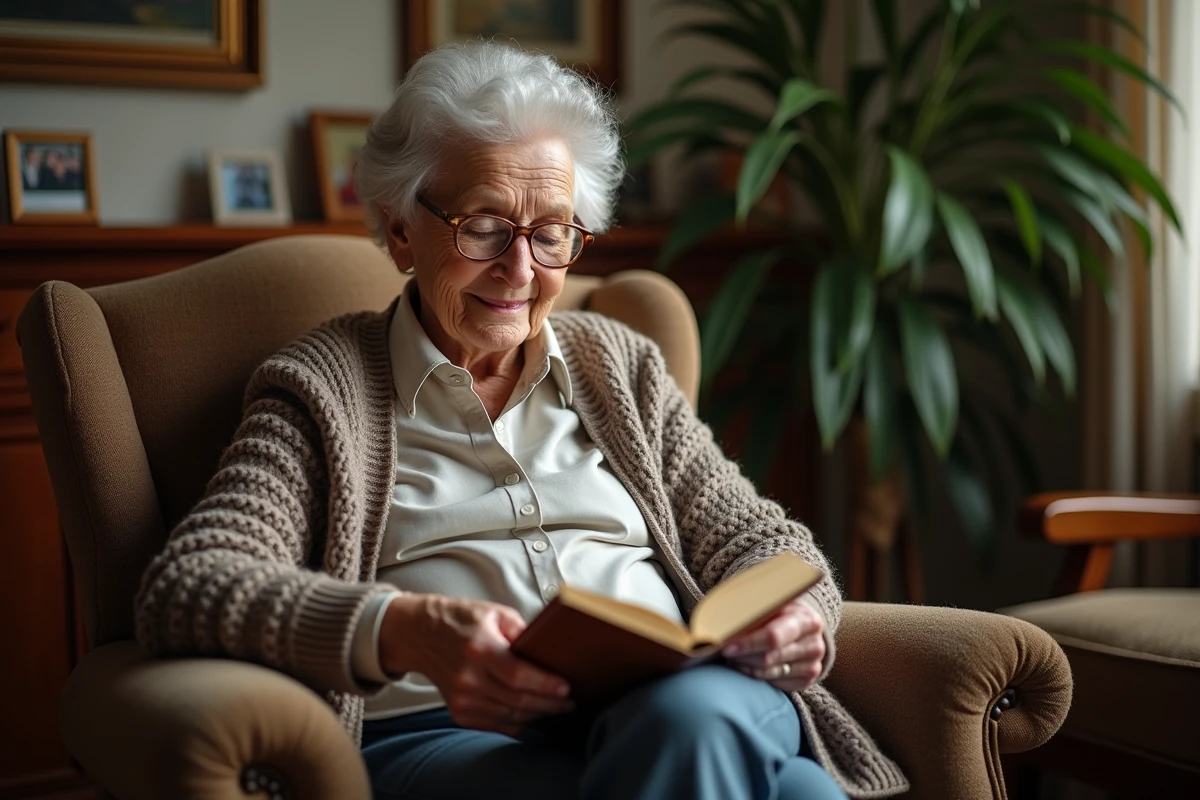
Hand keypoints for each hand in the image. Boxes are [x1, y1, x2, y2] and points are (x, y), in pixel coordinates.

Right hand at [379, 594, 572, 735]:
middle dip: (549, 704)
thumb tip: (547, 650)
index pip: (518, 675)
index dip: (545, 685)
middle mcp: (468, 677)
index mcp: (479, 649)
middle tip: (569, 701)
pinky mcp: (458, 712)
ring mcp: (462, 698)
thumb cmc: (460, 620)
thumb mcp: (494, 613)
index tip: (566, 688)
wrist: (420, 635)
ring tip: (556, 707)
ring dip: (537, 715)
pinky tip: (532, 714)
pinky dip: (518, 723)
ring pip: (509, 717)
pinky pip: (496, 725)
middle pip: (517, 701)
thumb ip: (521, 631)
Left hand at [720, 598, 825, 691]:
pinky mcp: (807, 681)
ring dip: (745, 666)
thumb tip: (725, 623)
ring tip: (733, 657)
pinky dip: (756, 675)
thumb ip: (755, 612)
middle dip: (742, 656)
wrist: (805, 627)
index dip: (747, 643)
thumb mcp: (773, 604)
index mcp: (806, 620)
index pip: (773, 637)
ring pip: (769, 673)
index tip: (726, 646)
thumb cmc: (782, 612)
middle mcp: (814, 645)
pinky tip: (747, 665)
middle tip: (724, 652)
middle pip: (769, 658)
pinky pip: (774, 683)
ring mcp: (812, 665)